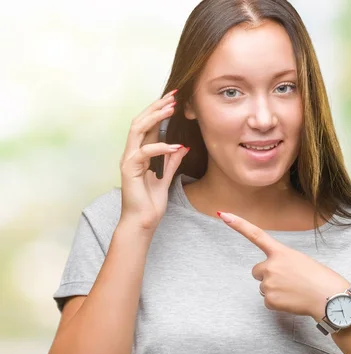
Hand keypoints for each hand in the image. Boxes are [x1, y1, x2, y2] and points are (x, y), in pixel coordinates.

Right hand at [119, 89, 189, 230]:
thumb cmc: (151, 202)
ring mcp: (128, 160)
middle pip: (140, 121)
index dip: (159, 111)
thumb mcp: (166, 178)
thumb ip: (171, 161)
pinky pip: (145, 152)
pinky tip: (176, 146)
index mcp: (140, 153)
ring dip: (155, 117)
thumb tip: (183, 146)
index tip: (175, 100)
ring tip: (171, 110)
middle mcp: (131, 153)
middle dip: (156, 107)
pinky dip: (161, 147)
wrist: (142, 222)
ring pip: (137, 130)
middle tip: (173, 97)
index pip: (147, 125)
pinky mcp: (129, 170)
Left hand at [218, 211, 350, 320]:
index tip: (223, 215)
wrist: (329, 298)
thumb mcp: (301, 261)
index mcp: (281, 252)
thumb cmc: (321, 279)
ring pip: (264, 287)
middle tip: (288, 281)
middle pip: (257, 271)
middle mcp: (271, 266)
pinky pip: (268, 301)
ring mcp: (268, 283)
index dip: (239, 225)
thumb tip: (273, 276)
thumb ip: (283, 263)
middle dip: (268, 276)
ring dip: (275, 289)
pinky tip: (292, 301)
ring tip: (294, 291)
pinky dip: (278, 302)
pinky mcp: (270, 299)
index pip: (256, 235)